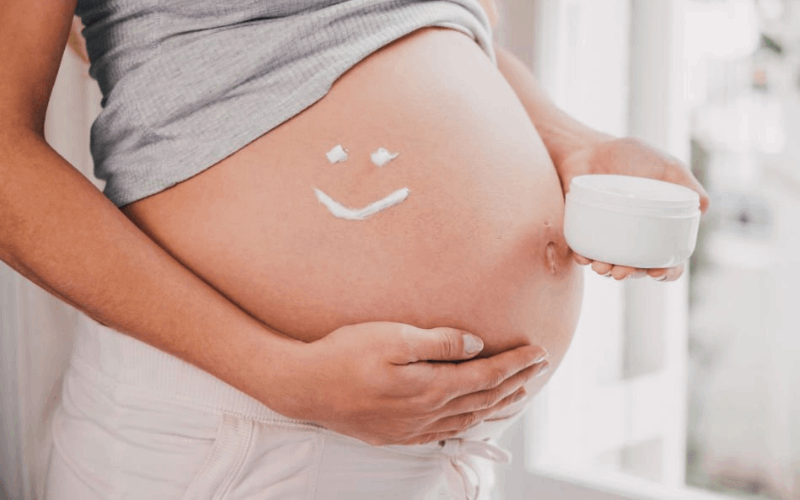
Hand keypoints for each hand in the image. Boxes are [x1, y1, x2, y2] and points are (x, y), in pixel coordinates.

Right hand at [276, 322, 549, 445]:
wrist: (303, 386)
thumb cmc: (344, 354)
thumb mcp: (392, 337)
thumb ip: (439, 342)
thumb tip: (477, 346)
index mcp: (430, 386)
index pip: (486, 376)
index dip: (516, 364)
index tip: (539, 352)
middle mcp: (427, 413)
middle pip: (483, 400)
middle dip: (515, 383)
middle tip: (539, 369)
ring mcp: (411, 428)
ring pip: (468, 419)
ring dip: (497, 406)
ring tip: (517, 393)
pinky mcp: (396, 435)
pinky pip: (445, 432)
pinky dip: (469, 423)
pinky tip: (472, 418)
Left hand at [557, 136, 709, 281]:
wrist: (590, 147)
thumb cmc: (632, 157)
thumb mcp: (666, 167)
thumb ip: (687, 186)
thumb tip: (703, 209)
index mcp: (658, 228)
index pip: (668, 259)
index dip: (667, 271)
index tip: (658, 272)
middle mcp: (634, 237)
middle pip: (638, 268)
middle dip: (632, 275)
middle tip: (623, 271)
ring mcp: (607, 236)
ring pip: (610, 265)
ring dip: (607, 272)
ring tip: (603, 267)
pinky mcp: (584, 230)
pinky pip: (584, 250)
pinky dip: (584, 257)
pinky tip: (584, 257)